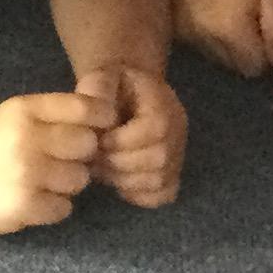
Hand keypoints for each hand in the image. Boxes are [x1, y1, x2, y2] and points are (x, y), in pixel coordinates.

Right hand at [0, 90, 108, 235]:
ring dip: (67, 184)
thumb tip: (107, 118)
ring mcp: (26, 174)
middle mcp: (27, 138)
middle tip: (59, 160)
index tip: (99, 128)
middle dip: (80, 155)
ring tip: (42, 182)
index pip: (84, 108)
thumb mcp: (13, 117)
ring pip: (80, 179)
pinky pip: (64, 208)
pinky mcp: (24, 206)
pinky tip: (32, 200)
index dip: (100, 118)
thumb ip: (52, 114)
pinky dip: (52, 208)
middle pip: (88, 144)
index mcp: (24, 110)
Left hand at [79, 65, 186, 209]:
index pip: (156, 127)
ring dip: (124, 181)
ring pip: (159, 180)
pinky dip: (138, 195)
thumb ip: (98, 88)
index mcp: (162, 101)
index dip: (124, 140)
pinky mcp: (173, 173)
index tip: (100, 140)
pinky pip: (162, 195)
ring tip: (102, 170)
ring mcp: (178, 153)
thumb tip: (99, 115)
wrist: (127, 94)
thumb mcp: (102, 77)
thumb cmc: (111, 87)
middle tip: (94, 160)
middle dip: (119, 163)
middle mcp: (178, 128)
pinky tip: (119, 181)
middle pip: (159, 158)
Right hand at [158, 0, 272, 77]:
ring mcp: (183, 35)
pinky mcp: (170, 23)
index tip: (269, 29)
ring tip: (229, 7)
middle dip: (246, 49)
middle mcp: (203, 42)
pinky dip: (207, 31)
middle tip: (252, 16)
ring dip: (226, 41)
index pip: (255, 67)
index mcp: (230, 32)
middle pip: (234, 65)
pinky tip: (208, 4)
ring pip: (214, 55)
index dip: (266, 52)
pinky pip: (197, 41)